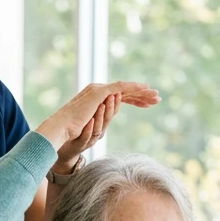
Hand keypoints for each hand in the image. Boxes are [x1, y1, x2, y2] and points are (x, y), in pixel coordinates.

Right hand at [37, 81, 159, 155]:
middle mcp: (99, 91)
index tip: (147, 105)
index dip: (135, 100)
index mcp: (97, 99)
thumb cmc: (73, 133)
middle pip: (125, 92)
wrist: (62, 129)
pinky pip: (121, 87)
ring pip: (126, 89)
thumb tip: (98, 125)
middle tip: (157, 98)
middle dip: (142, 95)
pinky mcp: (100, 92)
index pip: (120, 97)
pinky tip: (146, 89)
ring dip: (142, 92)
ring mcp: (99, 90)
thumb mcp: (90, 128)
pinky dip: (134, 88)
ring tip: (156, 95)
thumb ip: (97, 122)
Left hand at [53, 92, 120, 172]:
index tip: (118, 93)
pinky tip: (89, 122)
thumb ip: (101, 105)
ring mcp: (89, 139)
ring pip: (98, 130)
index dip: (115, 104)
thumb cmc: (76, 126)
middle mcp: (97, 132)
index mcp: (101, 124)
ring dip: (100, 117)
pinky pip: (86, 137)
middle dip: (110, 109)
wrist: (63, 141)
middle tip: (111, 96)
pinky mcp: (80, 144)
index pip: (111, 113)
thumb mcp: (90, 115)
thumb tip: (111, 91)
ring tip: (101, 106)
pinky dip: (88, 129)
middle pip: (107, 121)